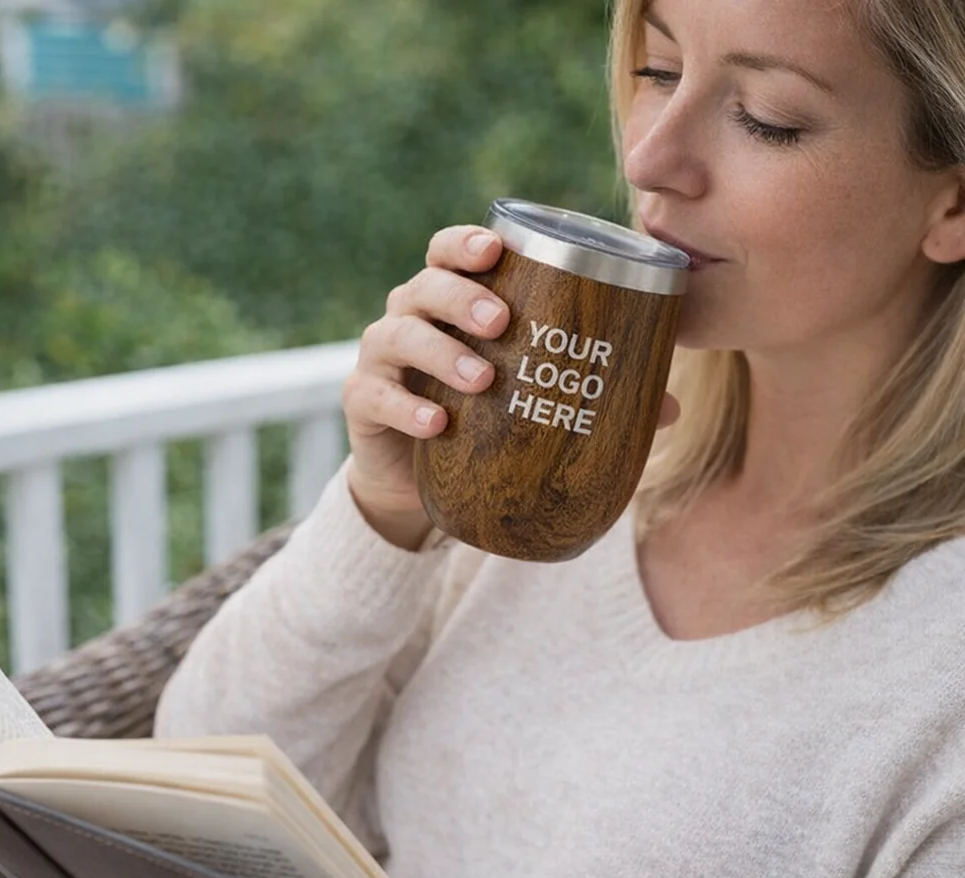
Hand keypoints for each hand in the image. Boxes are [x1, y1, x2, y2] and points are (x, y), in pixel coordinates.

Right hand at [344, 224, 680, 550]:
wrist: (421, 478)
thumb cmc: (482, 420)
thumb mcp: (530, 399)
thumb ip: (591, 396)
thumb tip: (668, 409)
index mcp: (452, 303)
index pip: (449, 253)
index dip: (467, 243)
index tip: (497, 249)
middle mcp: (410, 318)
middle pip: (424, 286)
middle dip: (461, 297)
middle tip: (502, 320)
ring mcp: (382, 359)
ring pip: (398, 334)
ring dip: (441, 351)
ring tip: (483, 378)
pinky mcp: (364, 403)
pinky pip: (375, 395)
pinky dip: (405, 408)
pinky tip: (437, 425)